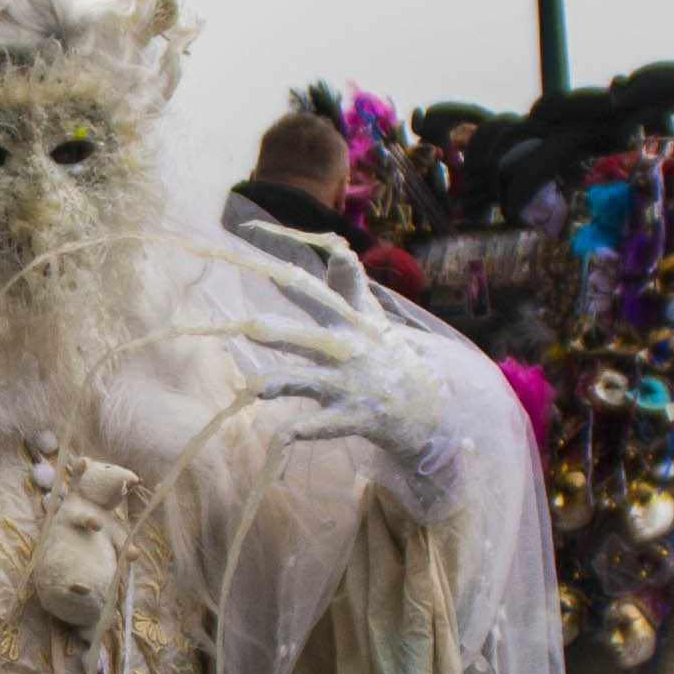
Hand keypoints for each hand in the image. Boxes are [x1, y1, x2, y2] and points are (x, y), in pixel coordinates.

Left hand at [238, 247, 448, 470]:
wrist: (430, 409)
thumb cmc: (390, 358)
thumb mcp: (374, 318)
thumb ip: (351, 285)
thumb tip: (335, 247)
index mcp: (349, 318)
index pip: (315, 283)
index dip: (284, 264)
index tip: (247, 233)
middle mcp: (346, 346)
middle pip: (304, 331)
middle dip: (271, 330)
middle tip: (243, 325)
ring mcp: (347, 384)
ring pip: (303, 381)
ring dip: (276, 383)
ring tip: (255, 388)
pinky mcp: (349, 418)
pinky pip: (312, 427)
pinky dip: (292, 433)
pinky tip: (276, 440)